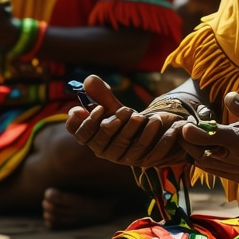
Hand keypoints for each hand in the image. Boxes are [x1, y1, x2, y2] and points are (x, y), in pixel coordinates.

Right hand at [65, 74, 198, 167]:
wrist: (154, 132)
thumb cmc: (126, 118)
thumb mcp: (114, 106)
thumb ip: (102, 95)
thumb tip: (89, 79)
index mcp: (93, 137)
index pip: (80, 134)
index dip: (82, 123)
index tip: (95, 108)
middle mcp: (103, 150)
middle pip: (99, 141)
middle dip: (109, 125)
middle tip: (125, 110)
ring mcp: (121, 157)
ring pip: (121, 145)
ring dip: (130, 129)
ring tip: (140, 115)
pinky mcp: (140, 159)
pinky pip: (144, 150)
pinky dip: (150, 134)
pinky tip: (157, 120)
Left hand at [178, 92, 238, 188]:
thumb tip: (229, 97)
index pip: (212, 139)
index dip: (193, 133)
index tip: (184, 125)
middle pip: (206, 157)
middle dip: (192, 144)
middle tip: (188, 130)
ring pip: (213, 169)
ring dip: (203, 155)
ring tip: (200, 139)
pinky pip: (226, 175)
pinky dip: (217, 163)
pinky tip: (219, 150)